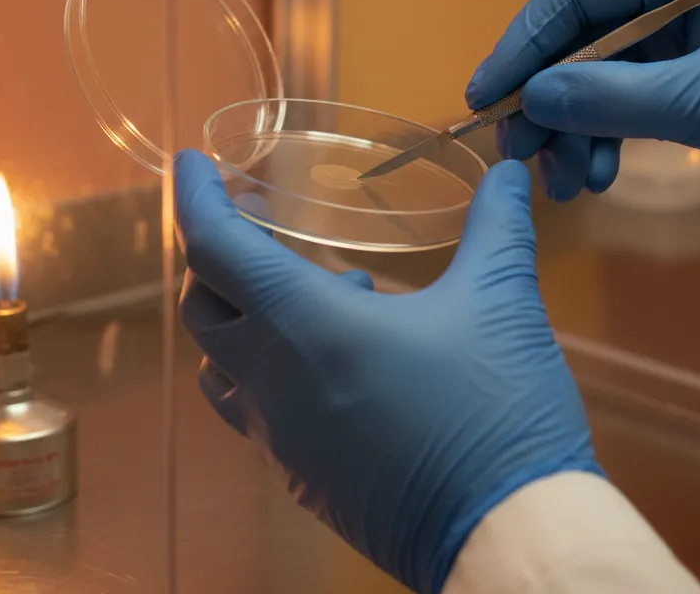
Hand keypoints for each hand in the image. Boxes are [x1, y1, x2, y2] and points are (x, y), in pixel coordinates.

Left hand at [175, 150, 598, 593]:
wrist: (505, 536)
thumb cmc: (495, 410)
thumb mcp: (501, 302)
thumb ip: (497, 225)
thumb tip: (508, 171)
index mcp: (303, 324)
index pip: (213, 247)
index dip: (194, 198)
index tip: (191, 164)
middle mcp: (270, 380)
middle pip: (201, 305)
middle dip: (218, 254)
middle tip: (263, 221)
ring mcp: (277, 436)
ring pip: (217, 364)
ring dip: (240, 315)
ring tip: (312, 290)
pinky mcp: (296, 475)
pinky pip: (250, 409)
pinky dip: (265, 367)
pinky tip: (332, 360)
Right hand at [466, 0, 699, 200]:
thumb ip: (614, 98)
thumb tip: (532, 100)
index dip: (522, 43)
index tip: (485, 95)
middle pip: (575, 36)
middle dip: (546, 100)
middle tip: (519, 154)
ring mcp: (669, 29)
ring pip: (590, 75)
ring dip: (571, 130)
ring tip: (566, 183)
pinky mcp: (676, 70)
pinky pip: (618, 98)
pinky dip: (601, 138)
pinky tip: (596, 176)